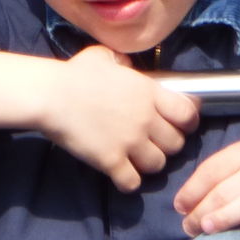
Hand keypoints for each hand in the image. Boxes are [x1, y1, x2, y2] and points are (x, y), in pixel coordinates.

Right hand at [0, 45, 198, 191]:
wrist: (51, 96)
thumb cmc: (75, 74)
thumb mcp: (105, 57)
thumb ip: (123, 62)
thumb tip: (127, 66)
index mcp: (149, 92)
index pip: (188, 113)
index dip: (188, 121)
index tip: (180, 124)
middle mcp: (146, 119)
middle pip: (176, 144)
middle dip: (168, 145)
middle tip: (154, 142)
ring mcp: (130, 142)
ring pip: (158, 165)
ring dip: (149, 163)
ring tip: (136, 158)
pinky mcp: (111, 161)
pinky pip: (133, 182)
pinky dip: (129, 181)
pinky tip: (120, 173)